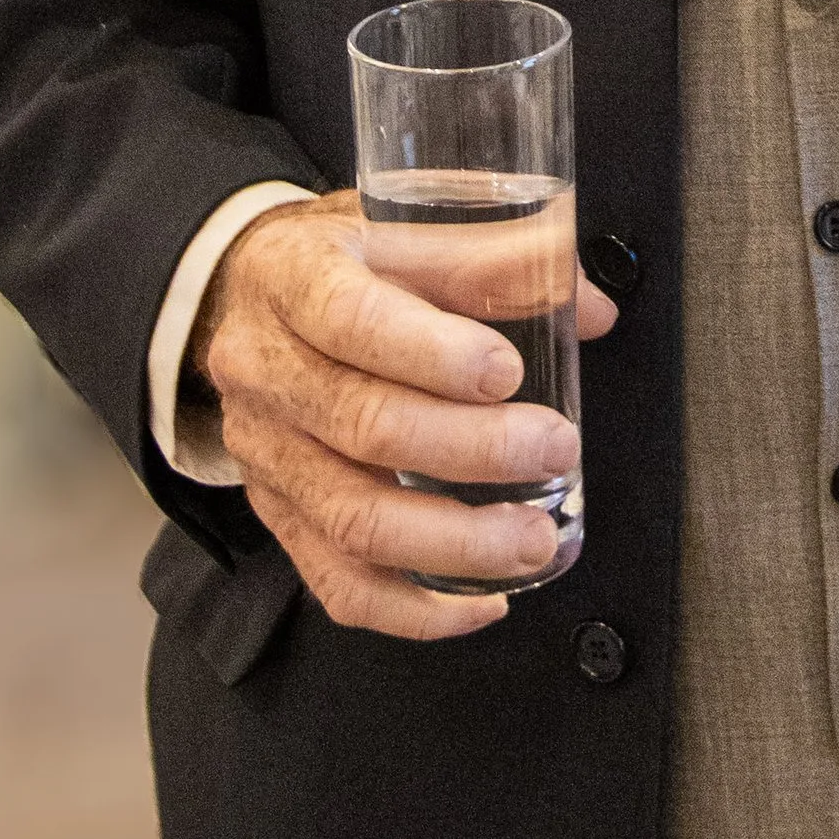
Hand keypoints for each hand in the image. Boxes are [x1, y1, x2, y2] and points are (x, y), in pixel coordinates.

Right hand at [189, 193, 618, 641]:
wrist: (248, 300)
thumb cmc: (346, 263)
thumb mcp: (405, 228)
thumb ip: (498, 259)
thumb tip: (590, 306)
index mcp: (290, 278)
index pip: (348, 319)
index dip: (429, 352)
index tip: (506, 372)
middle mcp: (263, 369)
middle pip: (361, 427)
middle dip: (471, 449)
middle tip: (555, 448)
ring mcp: (266, 452)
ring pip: (351, 519)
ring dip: (455, 543)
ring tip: (534, 540)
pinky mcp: (279, 514)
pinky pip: (338, 582)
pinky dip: (414, 610)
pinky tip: (482, 603)